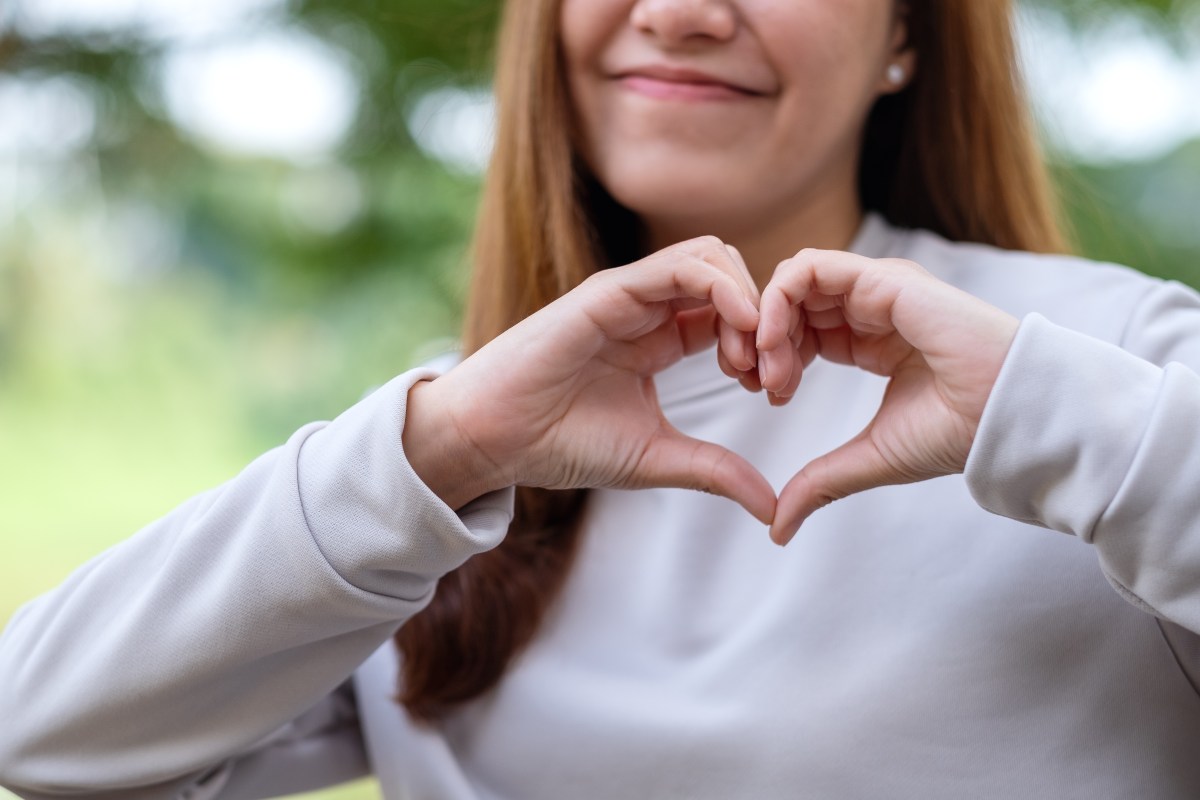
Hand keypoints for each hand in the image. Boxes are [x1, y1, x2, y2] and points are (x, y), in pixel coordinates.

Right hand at [404, 237, 775, 523]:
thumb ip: (716, 472)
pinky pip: (682, 265)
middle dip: (766, 319)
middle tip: (769, 374)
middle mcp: (649, 308)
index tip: (774, 392)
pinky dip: (723, 289)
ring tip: (751, 357)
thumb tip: (773, 508)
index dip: (766, 344)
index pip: (733, 313)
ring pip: (713, 257)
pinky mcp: (611, 291)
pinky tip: (739, 331)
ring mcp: (630, 294)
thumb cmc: (563, 444)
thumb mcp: (658, 458)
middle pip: (732, 275)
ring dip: (749, 300)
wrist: (495, 439)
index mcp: (662, 337)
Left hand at [756, 249, 1019, 543]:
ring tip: (767, 371)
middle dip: (760, 339)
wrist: (1005, 418)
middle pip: (791, 301)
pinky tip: (776, 345)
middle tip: (754, 383)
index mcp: (872, 339)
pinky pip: (808, 268)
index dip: (773, 356)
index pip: (803, 328)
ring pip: (792, 280)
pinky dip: (777, 301)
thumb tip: (777, 530)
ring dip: (766, 322)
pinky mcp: (882, 278)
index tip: (767, 395)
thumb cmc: (955, 435)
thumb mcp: (869, 458)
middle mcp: (873, 306)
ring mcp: (877, 288)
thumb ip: (820, 483)